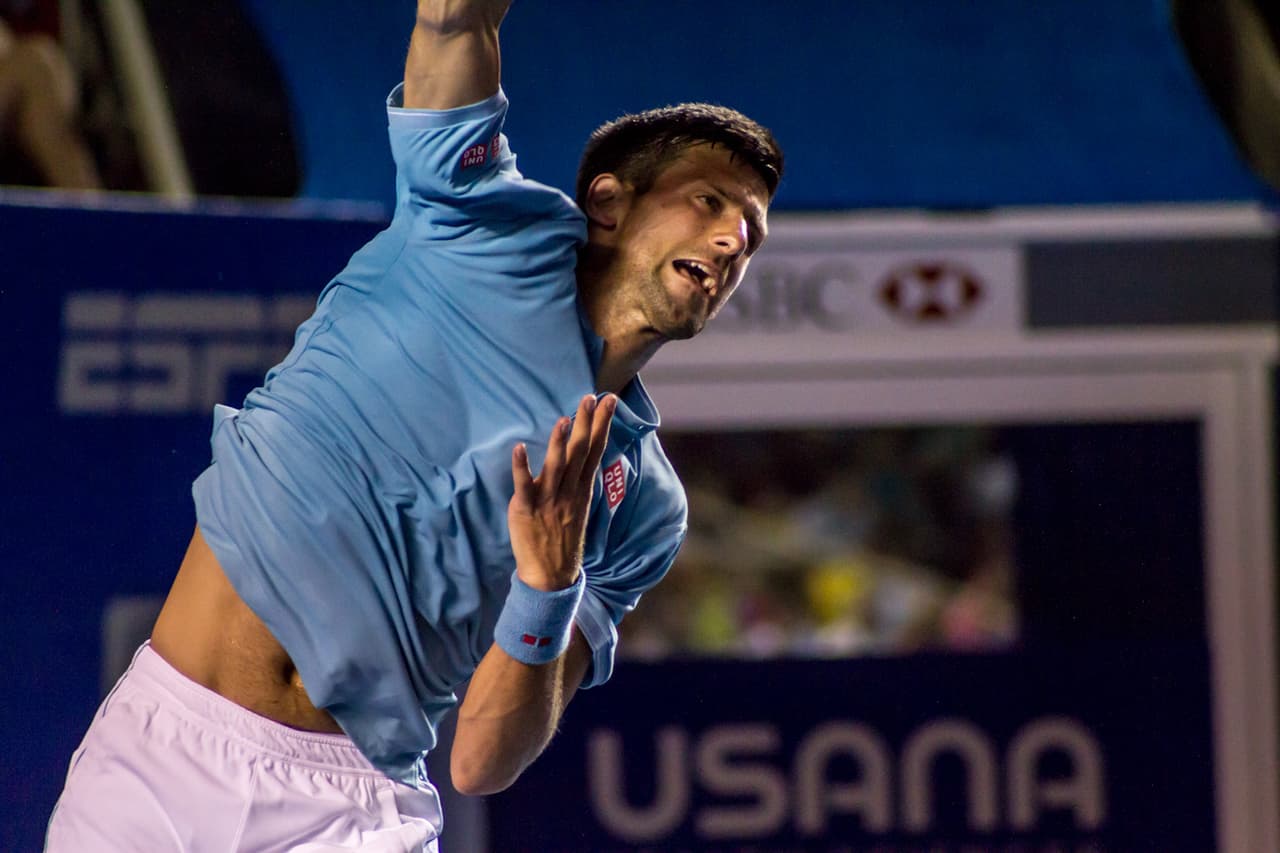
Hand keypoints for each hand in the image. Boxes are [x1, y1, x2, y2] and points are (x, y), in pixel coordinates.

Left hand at [508, 394, 614, 590]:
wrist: (551, 574)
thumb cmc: (562, 537)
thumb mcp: (576, 506)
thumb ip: (574, 480)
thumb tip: (573, 452)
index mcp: (581, 489)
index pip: (594, 450)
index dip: (601, 425)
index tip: (609, 402)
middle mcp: (568, 492)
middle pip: (580, 452)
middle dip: (587, 424)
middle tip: (593, 397)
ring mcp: (548, 501)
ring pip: (556, 466)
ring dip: (560, 442)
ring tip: (564, 418)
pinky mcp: (526, 509)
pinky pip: (523, 485)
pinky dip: (521, 466)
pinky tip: (520, 448)